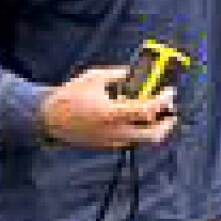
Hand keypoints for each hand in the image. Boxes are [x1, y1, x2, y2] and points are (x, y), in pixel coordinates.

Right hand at [40, 65, 182, 149]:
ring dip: (152, 127)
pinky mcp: (107, 146)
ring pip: (143, 139)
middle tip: (170, 112)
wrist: (49, 119)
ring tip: (152, 112)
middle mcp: (116, 132)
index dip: (164, 101)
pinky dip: (138, 129)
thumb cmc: (70, 96)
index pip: (149, 110)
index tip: (169, 91)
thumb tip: (136, 73)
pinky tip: (133, 117)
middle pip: (154, 135)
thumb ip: (118, 75)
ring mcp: (112, 142)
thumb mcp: (94, 78)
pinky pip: (130, 140)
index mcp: (113, 113)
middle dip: (167, 124)